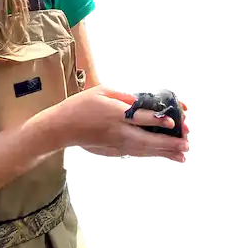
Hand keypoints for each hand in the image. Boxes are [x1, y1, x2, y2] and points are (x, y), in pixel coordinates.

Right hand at [55, 85, 191, 163]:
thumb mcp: (101, 92)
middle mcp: (117, 131)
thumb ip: (123, 95)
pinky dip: (152, 155)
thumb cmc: (81, 106)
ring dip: (164, 152)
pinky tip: (165, 156)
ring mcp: (116, 144)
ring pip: (144, 150)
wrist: (62, 128)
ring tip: (181, 153)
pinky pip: (137, 154)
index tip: (171, 122)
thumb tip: (141, 100)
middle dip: (168, 143)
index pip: (139, 118)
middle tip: (185, 144)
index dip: (156, 120)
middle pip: (146, 139)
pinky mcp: (114, 152)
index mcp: (114, 114)